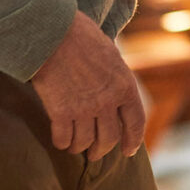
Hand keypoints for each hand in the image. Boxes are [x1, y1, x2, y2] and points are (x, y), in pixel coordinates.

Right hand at [30, 12, 145, 160]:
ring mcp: (84, 108)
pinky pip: (63, 139)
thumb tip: (116, 93)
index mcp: (125, 85)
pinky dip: (62, 142)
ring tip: (76, 147)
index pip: (136, 121)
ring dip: (80, 148)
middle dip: (102, 150)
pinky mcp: (61, 112)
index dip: (133, 140)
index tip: (129, 151)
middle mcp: (108, 101)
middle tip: (95, 154)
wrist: (54, 34)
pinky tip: (61, 140)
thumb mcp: (112, 56)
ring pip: (85, 142)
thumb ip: (116, 79)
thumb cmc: (82, 38)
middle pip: (109, 138)